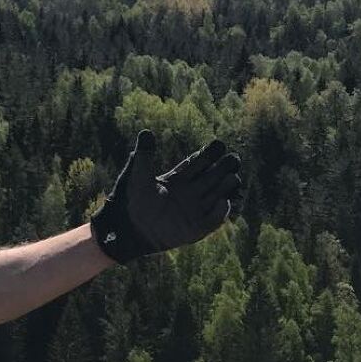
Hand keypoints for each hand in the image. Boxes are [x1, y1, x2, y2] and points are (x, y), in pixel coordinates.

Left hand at [89, 130, 241, 263]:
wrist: (128, 229)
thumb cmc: (131, 202)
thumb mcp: (137, 177)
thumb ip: (143, 156)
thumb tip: (145, 132)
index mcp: (179, 178)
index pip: (199, 163)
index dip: (210, 153)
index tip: (219, 145)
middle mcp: (190, 192)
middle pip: (214, 176)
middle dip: (225, 167)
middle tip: (233, 159)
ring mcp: (194, 210)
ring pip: (219, 195)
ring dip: (227, 186)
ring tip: (231, 177)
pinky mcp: (195, 228)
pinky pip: (213, 220)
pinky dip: (220, 212)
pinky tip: (224, 201)